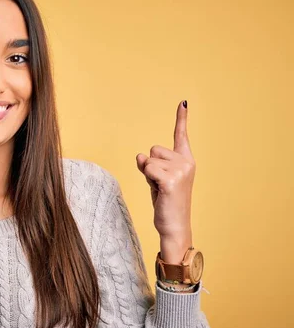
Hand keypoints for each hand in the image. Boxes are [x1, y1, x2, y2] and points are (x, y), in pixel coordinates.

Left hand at [135, 100, 194, 241]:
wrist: (174, 225)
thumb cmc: (165, 202)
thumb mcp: (156, 178)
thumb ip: (149, 164)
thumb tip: (140, 156)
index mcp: (186, 160)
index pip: (181, 135)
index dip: (181, 118)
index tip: (183, 102)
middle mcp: (187, 162)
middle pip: (153, 150)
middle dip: (150, 166)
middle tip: (160, 184)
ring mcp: (181, 170)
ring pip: (148, 160)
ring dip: (148, 175)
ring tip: (160, 189)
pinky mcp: (172, 180)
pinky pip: (147, 169)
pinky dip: (148, 179)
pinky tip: (159, 192)